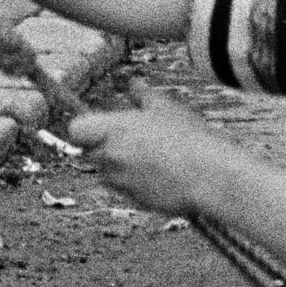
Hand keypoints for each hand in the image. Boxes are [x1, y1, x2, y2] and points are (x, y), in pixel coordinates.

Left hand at [62, 100, 243, 220]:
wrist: (210, 176)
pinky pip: (127, 191)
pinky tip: (163, 175)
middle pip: (91, 153)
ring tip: (153, 159)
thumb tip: (134, 84)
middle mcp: (110, 157)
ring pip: (108, 174)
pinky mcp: (134, 202)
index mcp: (114, 130)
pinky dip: (137, 184)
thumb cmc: (189, 137)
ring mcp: (120, 183)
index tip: (102, 125)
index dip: (86, 127)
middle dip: (105, 148)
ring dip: (121, 168)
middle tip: (134, 141)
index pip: (76, 130)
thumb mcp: (166, 108)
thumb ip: (143, 95)